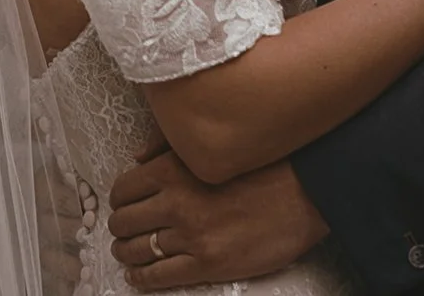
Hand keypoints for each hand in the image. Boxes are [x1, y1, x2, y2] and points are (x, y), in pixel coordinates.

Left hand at [106, 146, 329, 289]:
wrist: (304, 194)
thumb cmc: (262, 165)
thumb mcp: (210, 146)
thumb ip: (167, 146)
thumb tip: (136, 158)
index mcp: (171, 169)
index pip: (123, 190)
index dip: (119, 201)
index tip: (123, 206)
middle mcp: (174, 202)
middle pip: (124, 222)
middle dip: (120, 228)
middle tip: (124, 231)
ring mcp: (190, 236)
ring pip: (137, 250)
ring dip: (126, 253)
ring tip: (127, 253)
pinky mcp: (207, 264)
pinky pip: (159, 276)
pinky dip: (141, 279)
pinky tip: (137, 277)